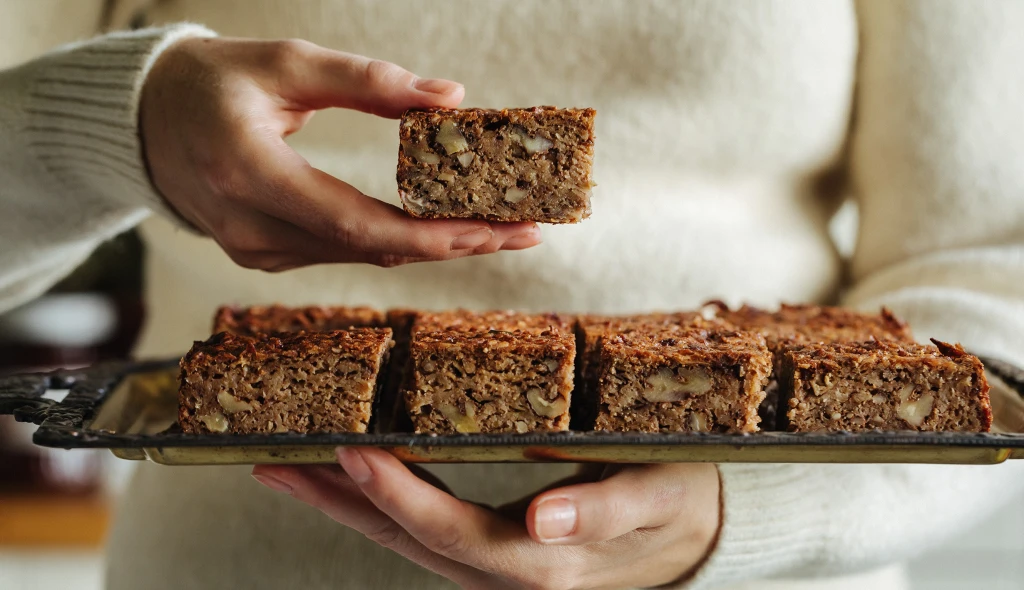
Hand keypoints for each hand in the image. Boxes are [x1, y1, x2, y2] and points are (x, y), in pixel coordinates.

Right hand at [140, 37, 539, 270]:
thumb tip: (450, 97)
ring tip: (500, 228)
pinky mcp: (262, 255)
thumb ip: (367, 81)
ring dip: (432, 244)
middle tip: (524, 233)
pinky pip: (341, 252)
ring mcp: (254, 250)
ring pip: (361, 256)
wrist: (144, 123)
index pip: (357, 222)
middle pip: (371, 248)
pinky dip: (394, 241)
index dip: (433, 234)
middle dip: (454, 243)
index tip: (499, 229)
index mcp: (249, 172)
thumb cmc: (212, 82)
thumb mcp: (286, 63)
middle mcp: (249, 226)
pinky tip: (440, 229)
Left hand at [251, 449, 721, 589]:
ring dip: (344, 505)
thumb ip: (605, 512)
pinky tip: (347, 477)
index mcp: (546, 566)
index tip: (351, 452)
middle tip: (279, 459)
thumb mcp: (658, 495)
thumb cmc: (678, 499)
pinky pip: (421, 532)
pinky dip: (378, 504)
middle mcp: (507, 577)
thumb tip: (546, 524)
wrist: (691, 532)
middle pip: (409, 542)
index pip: (456, 533)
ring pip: (405, 541)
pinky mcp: (488, 552)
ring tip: (287, 466)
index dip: (401, 496)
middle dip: (341, 503)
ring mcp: (492, 569)